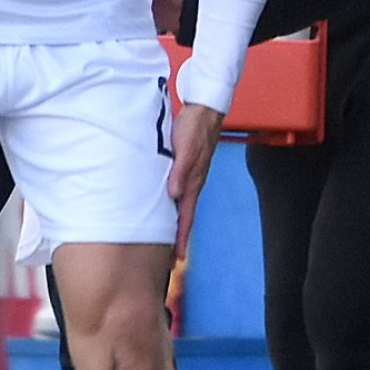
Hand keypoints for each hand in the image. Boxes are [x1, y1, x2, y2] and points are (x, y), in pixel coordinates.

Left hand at [167, 102, 225, 258]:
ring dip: (175, 224)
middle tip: (170, 261)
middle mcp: (192, 182)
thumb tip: (174, 194)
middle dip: (178, 239)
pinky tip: (166, 208)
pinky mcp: (184, 168)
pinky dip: (172, 206)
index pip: (186, 216)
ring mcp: (189, 176)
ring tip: (166, 241)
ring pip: (181, 206)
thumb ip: (180, 170)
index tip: (177, 258)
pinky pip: (178, 193)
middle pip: (184, 216)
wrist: (204, 108)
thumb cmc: (195, 126)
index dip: (180, 238)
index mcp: (193, 181)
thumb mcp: (186, 148)